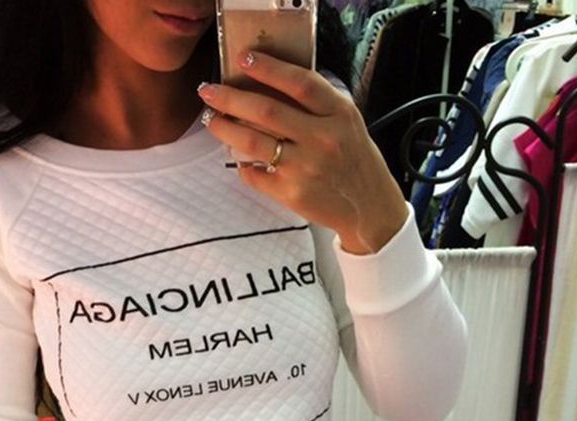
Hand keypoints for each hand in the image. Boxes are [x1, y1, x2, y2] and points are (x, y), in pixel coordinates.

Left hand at [197, 51, 407, 253]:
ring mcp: (305, 168)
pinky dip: (241, 164)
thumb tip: (269, 87)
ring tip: (211, 120)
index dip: (269, 69)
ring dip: (225, 129)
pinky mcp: (292, 193)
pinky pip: (255, 174)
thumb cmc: (353, 159)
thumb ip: (316, 104)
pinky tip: (238, 157)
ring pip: (253, 142)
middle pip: (267, 111)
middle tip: (208, 91)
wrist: (368, 206)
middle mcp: (322, 139)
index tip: (243, 59)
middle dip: (230, 98)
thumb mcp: (346, 122)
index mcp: (338, 114)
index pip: (299, 83)